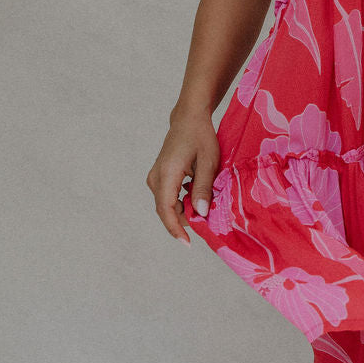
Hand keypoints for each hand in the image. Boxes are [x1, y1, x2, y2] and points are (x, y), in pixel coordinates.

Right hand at [146, 107, 219, 242]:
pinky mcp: (158, 177)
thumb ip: (203, 188)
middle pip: (166, 210)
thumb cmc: (201, 137)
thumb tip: (200, 213)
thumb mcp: (208, 162)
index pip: (166, 209)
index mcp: (167, 174)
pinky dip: (182, 202)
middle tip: (207, 220)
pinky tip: (197, 196)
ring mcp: (155, 177)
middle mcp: (156, 178)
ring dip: (184, 210)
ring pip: (167, 205)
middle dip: (184, 220)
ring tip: (204, 204)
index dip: (176, 229)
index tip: (187, 243)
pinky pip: (168, 197)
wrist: (188, 119)